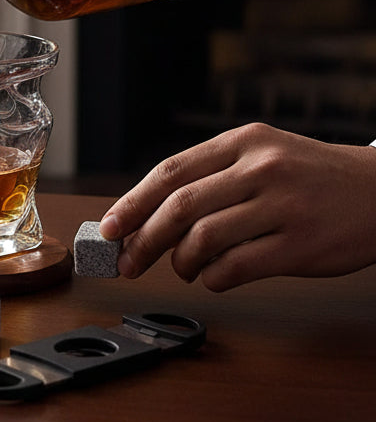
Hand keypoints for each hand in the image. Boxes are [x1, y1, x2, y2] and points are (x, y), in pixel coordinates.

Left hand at [100, 123, 375, 290]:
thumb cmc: (312, 177)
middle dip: (143, 239)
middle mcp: (260, 169)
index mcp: (243, 143)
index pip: (170, 172)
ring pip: (203, 239)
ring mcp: (282, 206)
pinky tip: (216, 277)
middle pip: (179, 207)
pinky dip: (215, 278)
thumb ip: (213, 177)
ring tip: (184, 267)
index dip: (132, 203)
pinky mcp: (301, 245)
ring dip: (181, 262)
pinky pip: (237, 267)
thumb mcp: (263, 156)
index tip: (109, 228)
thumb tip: (149, 214)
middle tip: (128, 261)